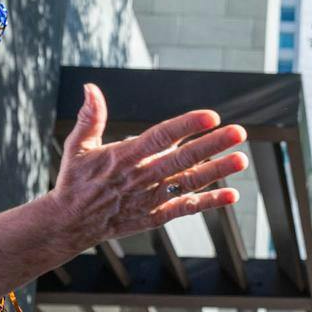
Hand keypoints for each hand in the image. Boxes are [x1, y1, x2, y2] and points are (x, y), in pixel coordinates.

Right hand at [51, 84, 247, 247]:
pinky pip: (186, 208)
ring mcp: (150, 198)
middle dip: (212, 144)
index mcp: (124, 156)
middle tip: (239, 132)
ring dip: (218, 171)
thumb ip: (90, 117)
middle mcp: (141, 177)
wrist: (70, 223)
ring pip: (189, 182)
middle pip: (183, 158)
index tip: (211, 115)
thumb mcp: (78, 146)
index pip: (161, 136)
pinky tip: (232, 194)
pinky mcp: (154, 216)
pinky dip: (210, 202)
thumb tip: (91, 87)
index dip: (187, 125)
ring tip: (241, 159)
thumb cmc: (75, 180)